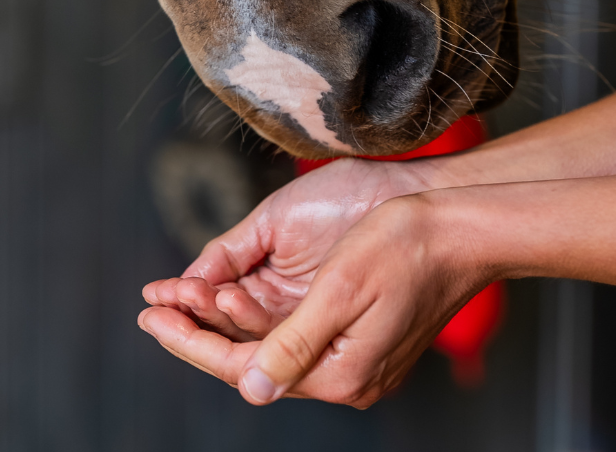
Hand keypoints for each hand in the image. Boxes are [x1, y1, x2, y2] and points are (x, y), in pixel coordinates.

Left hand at [140, 186, 485, 406]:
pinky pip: (290, 331)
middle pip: (252, 359)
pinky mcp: (357, 333)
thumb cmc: (406, 247)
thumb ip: (294, 342)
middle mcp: (342, 373)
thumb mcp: (342, 290)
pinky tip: (230, 293)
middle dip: (199, 331)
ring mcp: (351, 355)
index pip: (245, 368)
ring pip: (268, 344)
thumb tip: (252, 386)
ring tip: (181, 294)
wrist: (463, 229)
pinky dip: (253, 314)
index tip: (152, 318)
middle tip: (152, 306)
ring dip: (222, 320)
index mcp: (338, 371)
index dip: (193, 342)